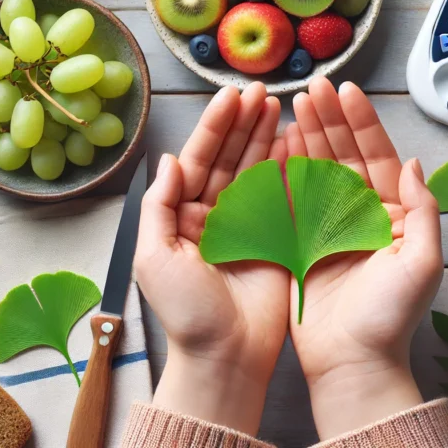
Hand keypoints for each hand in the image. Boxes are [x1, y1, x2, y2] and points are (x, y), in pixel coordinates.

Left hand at [135, 83, 287, 434]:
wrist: (225, 357)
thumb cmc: (186, 313)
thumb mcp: (153, 256)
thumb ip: (159, 205)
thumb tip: (167, 158)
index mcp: (182, 217)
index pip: (198, 160)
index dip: (215, 127)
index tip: (231, 96)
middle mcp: (213, 216)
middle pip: (229, 158)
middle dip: (243, 123)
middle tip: (261, 90)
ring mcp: (245, 227)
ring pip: (255, 171)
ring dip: (264, 137)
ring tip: (278, 106)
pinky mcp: (274, 240)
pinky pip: (281, 196)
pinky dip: (287, 167)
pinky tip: (293, 141)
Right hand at [285, 78, 443, 439]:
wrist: (352, 362)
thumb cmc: (390, 318)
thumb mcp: (422, 264)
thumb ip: (424, 212)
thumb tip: (417, 164)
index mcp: (393, 214)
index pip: (378, 157)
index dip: (362, 122)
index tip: (347, 91)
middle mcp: (363, 214)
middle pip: (346, 156)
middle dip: (330, 119)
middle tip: (312, 88)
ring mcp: (331, 227)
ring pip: (319, 169)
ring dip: (308, 136)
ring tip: (295, 105)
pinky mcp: (303, 242)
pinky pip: (294, 197)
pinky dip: (286, 170)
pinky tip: (278, 144)